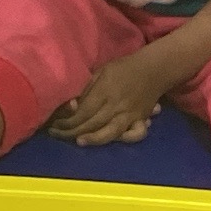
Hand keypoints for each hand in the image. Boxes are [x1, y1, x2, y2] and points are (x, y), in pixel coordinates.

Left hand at [54, 54, 172, 146]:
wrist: (154, 69)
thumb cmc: (123, 68)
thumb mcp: (101, 71)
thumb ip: (87, 89)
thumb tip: (71, 106)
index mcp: (105, 91)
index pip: (83, 111)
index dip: (68, 121)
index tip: (56, 125)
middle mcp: (117, 105)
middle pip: (92, 123)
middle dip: (73, 131)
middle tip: (58, 135)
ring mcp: (130, 114)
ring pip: (110, 132)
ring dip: (93, 139)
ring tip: (79, 142)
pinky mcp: (141, 119)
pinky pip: (136, 134)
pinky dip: (126, 139)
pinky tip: (114, 140)